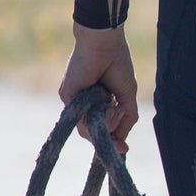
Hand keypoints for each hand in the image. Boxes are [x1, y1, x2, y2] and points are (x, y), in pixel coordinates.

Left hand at [59, 24, 137, 156]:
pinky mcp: (68, 96)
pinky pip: (81, 119)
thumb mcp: (127, 97)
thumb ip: (126, 118)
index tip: (123, 149)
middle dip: (110, 137)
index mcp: (98, 102)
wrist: (105, 45)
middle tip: (121, 137)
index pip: (101, 127)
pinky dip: (100, 117)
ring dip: (107, 124)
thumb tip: (123, 141)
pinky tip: (108, 104)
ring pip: (87, 129)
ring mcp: (75, 102)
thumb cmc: (118, 65)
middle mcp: (84, 104)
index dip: (112, 140)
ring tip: (115, 107)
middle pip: (93, 132)